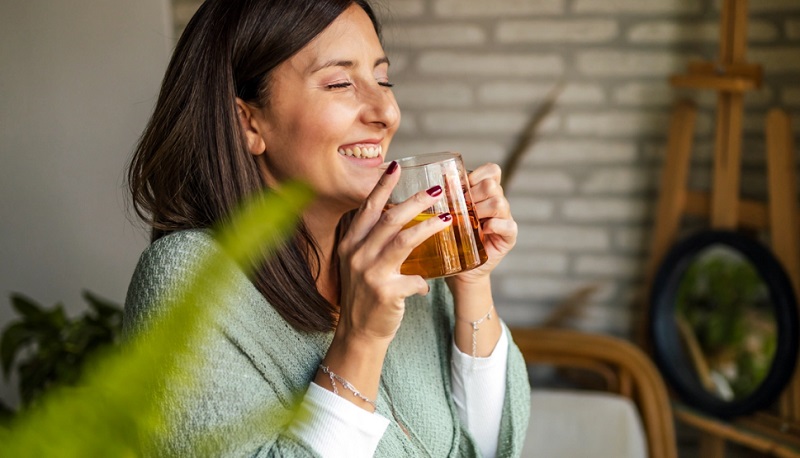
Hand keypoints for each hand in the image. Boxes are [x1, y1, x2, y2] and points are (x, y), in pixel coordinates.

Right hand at [335, 162, 452, 344]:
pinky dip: (424, 280)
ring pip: (403, 240)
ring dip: (428, 227)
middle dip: (415, 201)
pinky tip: (429, 282)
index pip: (368, 208)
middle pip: (389, 218)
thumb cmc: (365, 295)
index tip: (395, 166)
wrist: (358, 333)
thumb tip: (402, 218)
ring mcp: (370, 273)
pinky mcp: (385, 292)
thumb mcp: (360, 263)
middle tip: (436, 190)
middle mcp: (357, 254)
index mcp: (351, 243)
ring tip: (448, 218)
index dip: (382, 186)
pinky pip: (414, 279)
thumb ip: (374, 242)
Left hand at [448, 163, 516, 286]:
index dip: (477, 175)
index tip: (461, 189)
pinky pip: (509, 226)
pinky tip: (483, 231)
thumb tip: (444, 176)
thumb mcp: (449, 213)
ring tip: (469, 221)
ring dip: (480, 210)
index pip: (492, 170)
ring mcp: (505, 219)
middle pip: (492, 185)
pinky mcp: (508, 238)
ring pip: (499, 203)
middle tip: (460, 209)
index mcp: (485, 192)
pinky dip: (495, 226)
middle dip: (472, 195)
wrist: (460, 268)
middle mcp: (498, 203)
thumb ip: (450, 195)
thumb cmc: (453, 237)